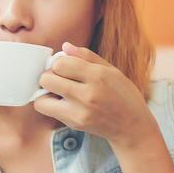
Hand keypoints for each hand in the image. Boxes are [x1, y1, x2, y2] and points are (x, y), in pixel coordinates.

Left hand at [33, 41, 157, 149]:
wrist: (132, 126)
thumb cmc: (124, 96)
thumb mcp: (112, 70)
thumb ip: (87, 56)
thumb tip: (64, 46)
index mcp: (98, 75)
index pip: (60, 63)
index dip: (59, 62)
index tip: (65, 66)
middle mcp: (87, 94)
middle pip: (47, 79)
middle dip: (50, 76)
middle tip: (60, 79)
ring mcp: (79, 111)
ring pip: (41, 98)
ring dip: (46, 92)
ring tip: (59, 92)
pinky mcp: (75, 124)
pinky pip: (47, 110)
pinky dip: (49, 104)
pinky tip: (62, 102)